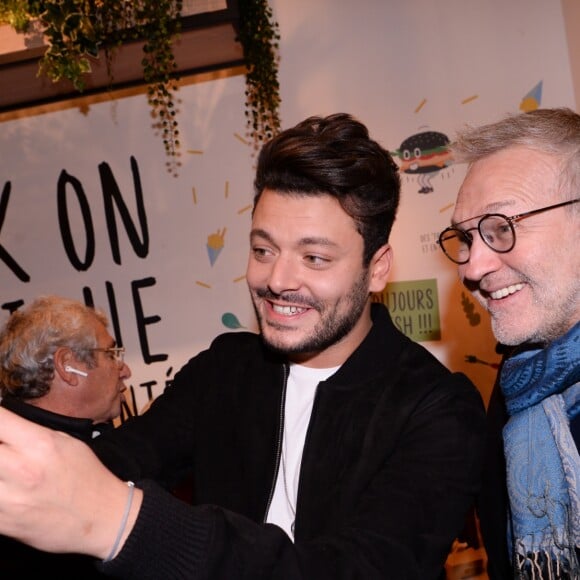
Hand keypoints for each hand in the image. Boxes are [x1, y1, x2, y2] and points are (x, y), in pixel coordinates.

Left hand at [0, 407, 141, 558]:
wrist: (101, 517)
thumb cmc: (86, 476)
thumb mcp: (66, 442)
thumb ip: (30, 432)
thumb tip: (2, 426)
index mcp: (40, 444)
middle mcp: (21, 469)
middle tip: (1, 447)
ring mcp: (8, 499)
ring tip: (4, 468)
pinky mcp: (2, 524)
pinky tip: (6, 488)